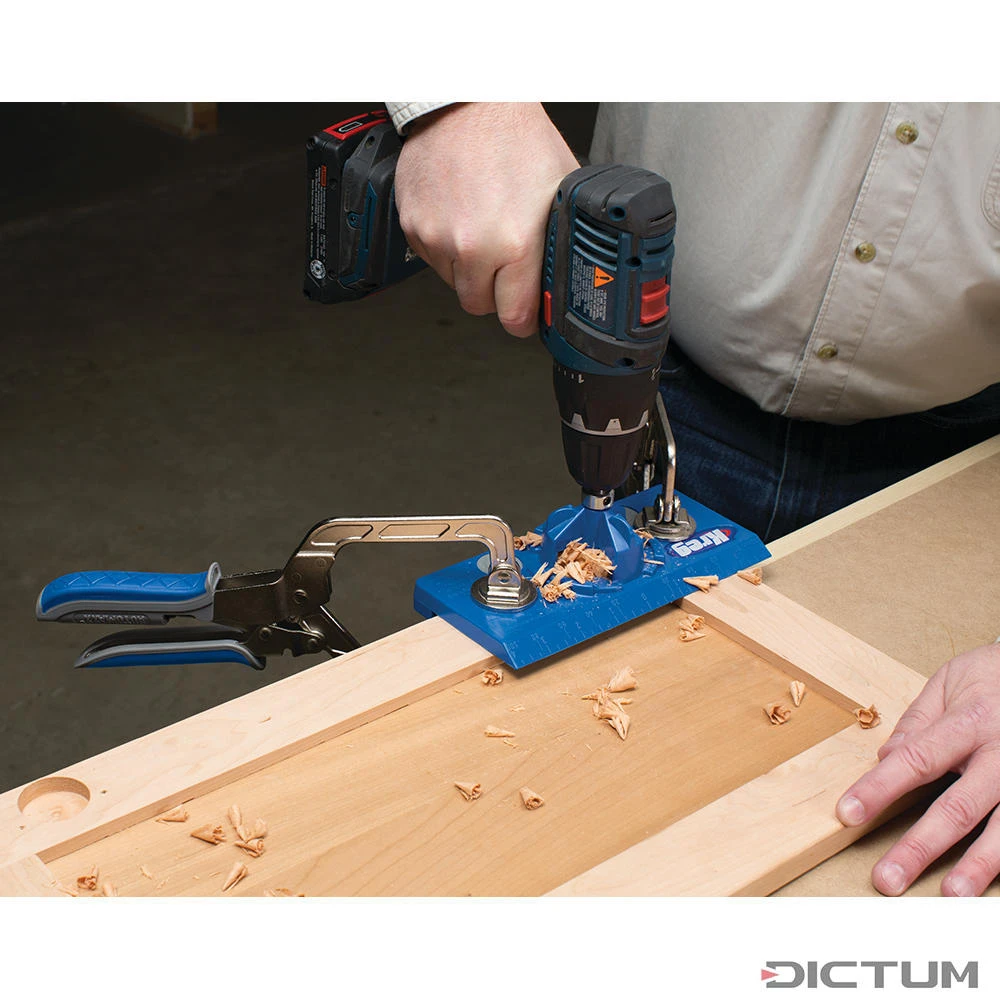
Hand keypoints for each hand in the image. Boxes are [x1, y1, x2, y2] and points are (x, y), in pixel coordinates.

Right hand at [394, 103, 578, 337]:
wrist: (469, 102)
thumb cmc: (516, 138)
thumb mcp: (559, 192)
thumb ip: (557, 245)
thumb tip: (560, 278)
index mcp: (515, 243)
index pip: (515, 317)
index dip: (524, 319)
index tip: (526, 316)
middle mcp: (472, 247)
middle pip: (480, 306)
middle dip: (494, 293)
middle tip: (505, 266)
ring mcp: (438, 238)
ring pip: (454, 284)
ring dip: (468, 269)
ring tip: (481, 230)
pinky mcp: (413, 226)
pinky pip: (431, 260)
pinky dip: (444, 248)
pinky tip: (460, 217)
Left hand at [836, 643, 999, 895]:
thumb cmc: (994, 675)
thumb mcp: (950, 681)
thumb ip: (919, 721)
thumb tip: (886, 756)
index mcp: (970, 721)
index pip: (916, 759)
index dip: (879, 788)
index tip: (848, 813)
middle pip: (958, 807)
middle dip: (920, 845)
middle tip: (887, 878)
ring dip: (976, 866)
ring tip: (950, 895)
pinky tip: (989, 883)